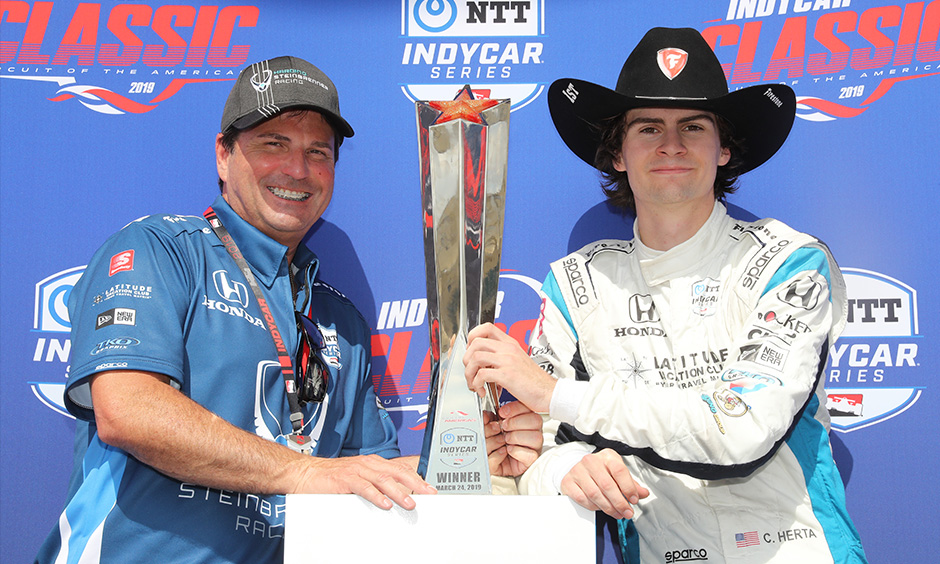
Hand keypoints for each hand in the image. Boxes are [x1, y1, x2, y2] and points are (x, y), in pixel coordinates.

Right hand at [295, 454, 436, 509]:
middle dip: (414, 483)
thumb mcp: (358, 478)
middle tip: (428, 494)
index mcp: (372, 463)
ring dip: (398, 492)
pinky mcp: (344, 479)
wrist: (305, 473)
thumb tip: (394, 497)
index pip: (399, 469)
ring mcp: (356, 470)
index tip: (429, 489)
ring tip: (409, 503)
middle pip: (396, 472)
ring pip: (382, 479)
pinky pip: (363, 487)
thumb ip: (374, 484)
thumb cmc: (331, 477)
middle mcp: (367, 464)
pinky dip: (375, 496)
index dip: (416, 478)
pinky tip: (384, 504)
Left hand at [464, 323, 555, 412]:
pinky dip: (477, 384)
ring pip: (475, 357)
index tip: (471, 352)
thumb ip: (502, 357)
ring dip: (469, 373)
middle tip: (470, 372)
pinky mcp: (507, 375)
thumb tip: (484, 362)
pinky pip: (482, 374)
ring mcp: (508, 360)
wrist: (549, 393)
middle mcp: (508, 349)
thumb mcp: (517, 362)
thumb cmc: (534, 381)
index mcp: (510, 344)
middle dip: (466, 359)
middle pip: (475, 342)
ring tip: (474, 384)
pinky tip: (482, 390)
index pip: (486, 328)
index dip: (473, 337)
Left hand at [484, 401, 542, 476]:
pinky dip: (517, 451)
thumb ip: (488, 421)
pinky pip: (531, 455)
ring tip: (506, 440)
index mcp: (525, 420)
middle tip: (503, 427)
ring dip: (517, 436)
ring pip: (536, 437)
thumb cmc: (496, 445)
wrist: (497, 464)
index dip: (515, 408)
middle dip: (516, 422)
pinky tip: (509, 450)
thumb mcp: (490, 430)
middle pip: (536, 420)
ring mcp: (534, 446)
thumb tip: (485, 416)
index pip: (528, 408)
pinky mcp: (531, 460)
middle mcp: (533, 432)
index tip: (502, 412)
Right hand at [560, 449, 649, 519]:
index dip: (628, 487)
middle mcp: (591, 461)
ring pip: (595, 494)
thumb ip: (631, 484)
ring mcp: (577, 470)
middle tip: (627, 513)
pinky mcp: (568, 482)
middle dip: (620, 503)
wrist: (579, 468)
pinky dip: (593, 506)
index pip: (619, 471)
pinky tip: (601, 508)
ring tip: (617, 514)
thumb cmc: (602, 471)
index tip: (634, 500)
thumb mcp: (618, 473)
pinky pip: (582, 498)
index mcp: (607, 456)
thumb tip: (644, 493)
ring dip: (608, 508)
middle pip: (607, 485)